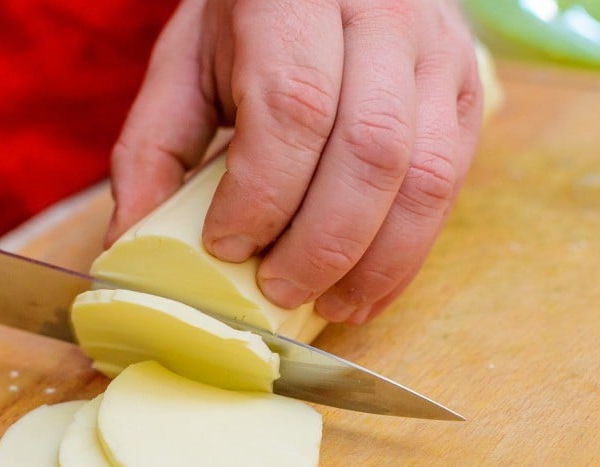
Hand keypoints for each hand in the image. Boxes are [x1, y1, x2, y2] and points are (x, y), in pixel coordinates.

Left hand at [108, 0, 482, 323]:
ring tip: (328, 305)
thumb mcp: (185, 66)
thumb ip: (153, 148)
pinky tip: (366, 288)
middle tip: (276, 290)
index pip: (293, 106)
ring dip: (375, 261)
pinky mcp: (468, 91)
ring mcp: (437, 52)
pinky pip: (450, 185)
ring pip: (424, 176)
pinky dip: (407, 254)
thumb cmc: (247, 22)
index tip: (225, 246)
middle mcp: (383, 13)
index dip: (262, 193)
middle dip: (321, 243)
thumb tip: (130, 245)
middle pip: (370, 150)